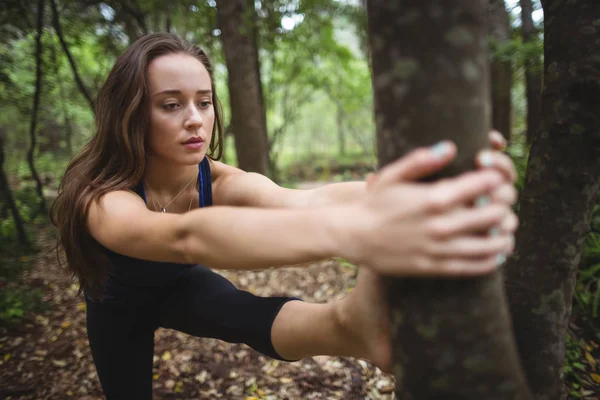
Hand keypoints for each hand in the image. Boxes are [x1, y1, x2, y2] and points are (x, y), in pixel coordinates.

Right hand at [341, 140, 516, 275]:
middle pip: (495, 214)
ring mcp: (440, 248)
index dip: (497, 179)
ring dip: (505, 235)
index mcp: (434, 197)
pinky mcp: (436, 267)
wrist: (354, 235)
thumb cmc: (374, 202)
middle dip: (505, 205)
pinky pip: (475, 266)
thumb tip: (451, 147)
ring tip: (506, 229)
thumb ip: (421, 160)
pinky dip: (492, 259)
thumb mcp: (392, 175)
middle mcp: (441, 224)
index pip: (485, 185)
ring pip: (491, 244)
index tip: (496, 179)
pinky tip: (495, 252)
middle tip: (504, 203)